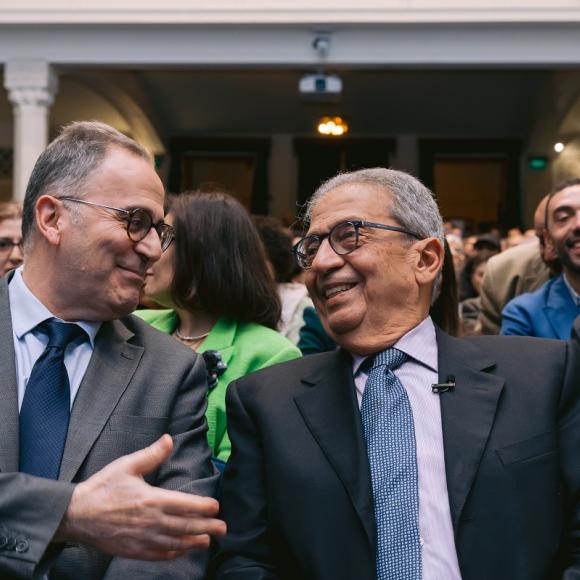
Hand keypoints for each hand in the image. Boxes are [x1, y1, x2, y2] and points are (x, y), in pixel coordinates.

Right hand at [54, 434, 225, 559]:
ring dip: (194, 542)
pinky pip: (159, 554)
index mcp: (152, 499)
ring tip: (208, 541)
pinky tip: (182, 551)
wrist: (76, 514)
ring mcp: (143, 539)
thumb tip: (169, 439)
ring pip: (175, 543)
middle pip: (186, 527)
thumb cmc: (103, 488)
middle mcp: (151, 522)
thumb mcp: (128, 465)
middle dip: (208, 528)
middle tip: (224, 529)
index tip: (216, 507)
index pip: (186, 505)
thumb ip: (152, 454)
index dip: (204, 507)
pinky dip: (173, 554)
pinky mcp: (133, 550)